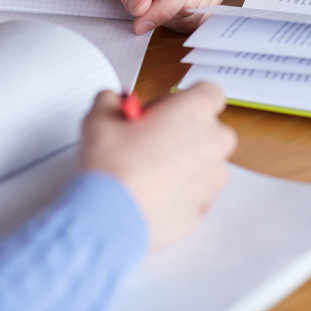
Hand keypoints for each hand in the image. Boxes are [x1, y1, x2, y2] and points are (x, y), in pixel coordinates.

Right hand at [79, 84, 235, 248]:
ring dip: (183, 161)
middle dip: (183, 130)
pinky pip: (195, 192)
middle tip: (149, 138)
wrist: (108, 219)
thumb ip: (111, 100)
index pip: (208, 91)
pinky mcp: (202, 208)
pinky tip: (150, 192)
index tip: (158, 110)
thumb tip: (112, 102)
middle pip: (209, 128)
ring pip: (204, 162)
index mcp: (194, 111)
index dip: (181, 98)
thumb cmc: (112, 168)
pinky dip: (179, 190)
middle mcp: (212, 143)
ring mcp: (211, 179)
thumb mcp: (99, 118)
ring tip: (146, 169)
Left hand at [96, 0, 225, 33]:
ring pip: (198, 13)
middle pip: (193, 2)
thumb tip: (140, 8)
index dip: (164, 8)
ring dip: (170, 16)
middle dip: (163, 12)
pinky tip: (164, 1)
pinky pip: (201, 16)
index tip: (139, 23)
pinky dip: (179, 18)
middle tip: (140, 1)